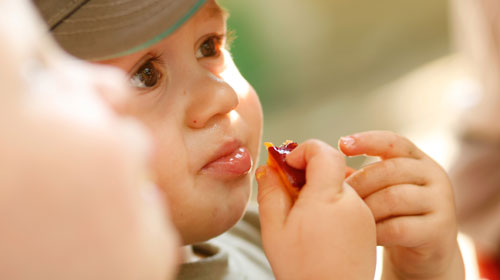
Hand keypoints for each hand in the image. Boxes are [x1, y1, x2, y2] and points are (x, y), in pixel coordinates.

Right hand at [257, 139, 376, 279]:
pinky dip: (331, 207)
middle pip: (330, 168)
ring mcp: (363, 214)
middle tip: (287, 195)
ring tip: (302, 219)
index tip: (287, 165)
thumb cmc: (303, 269)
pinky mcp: (368, 226)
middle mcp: (352, 201)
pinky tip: (318, 230)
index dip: (303, 150)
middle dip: (306, 174)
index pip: (323, 151)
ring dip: (318, 192)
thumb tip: (269, 169)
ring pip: (338, 187)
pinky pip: (348, 204)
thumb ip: (270, 192)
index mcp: (328, 197)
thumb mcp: (274, 229)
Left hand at [339, 131, 464, 279]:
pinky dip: (377, 232)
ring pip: (394, 198)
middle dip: (359, 183)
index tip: (341, 144)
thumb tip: (325, 165)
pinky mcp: (439, 230)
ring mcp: (441, 202)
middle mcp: (433, 176)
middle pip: (390, 170)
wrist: (424, 255)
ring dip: (367, 209)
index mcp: (417, 160)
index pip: (393, 142)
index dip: (367, 141)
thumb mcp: (380, 191)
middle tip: (336, 196)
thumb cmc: (393, 217)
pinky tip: (366, 237)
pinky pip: (400, 227)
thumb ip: (362, 177)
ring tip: (350, 218)